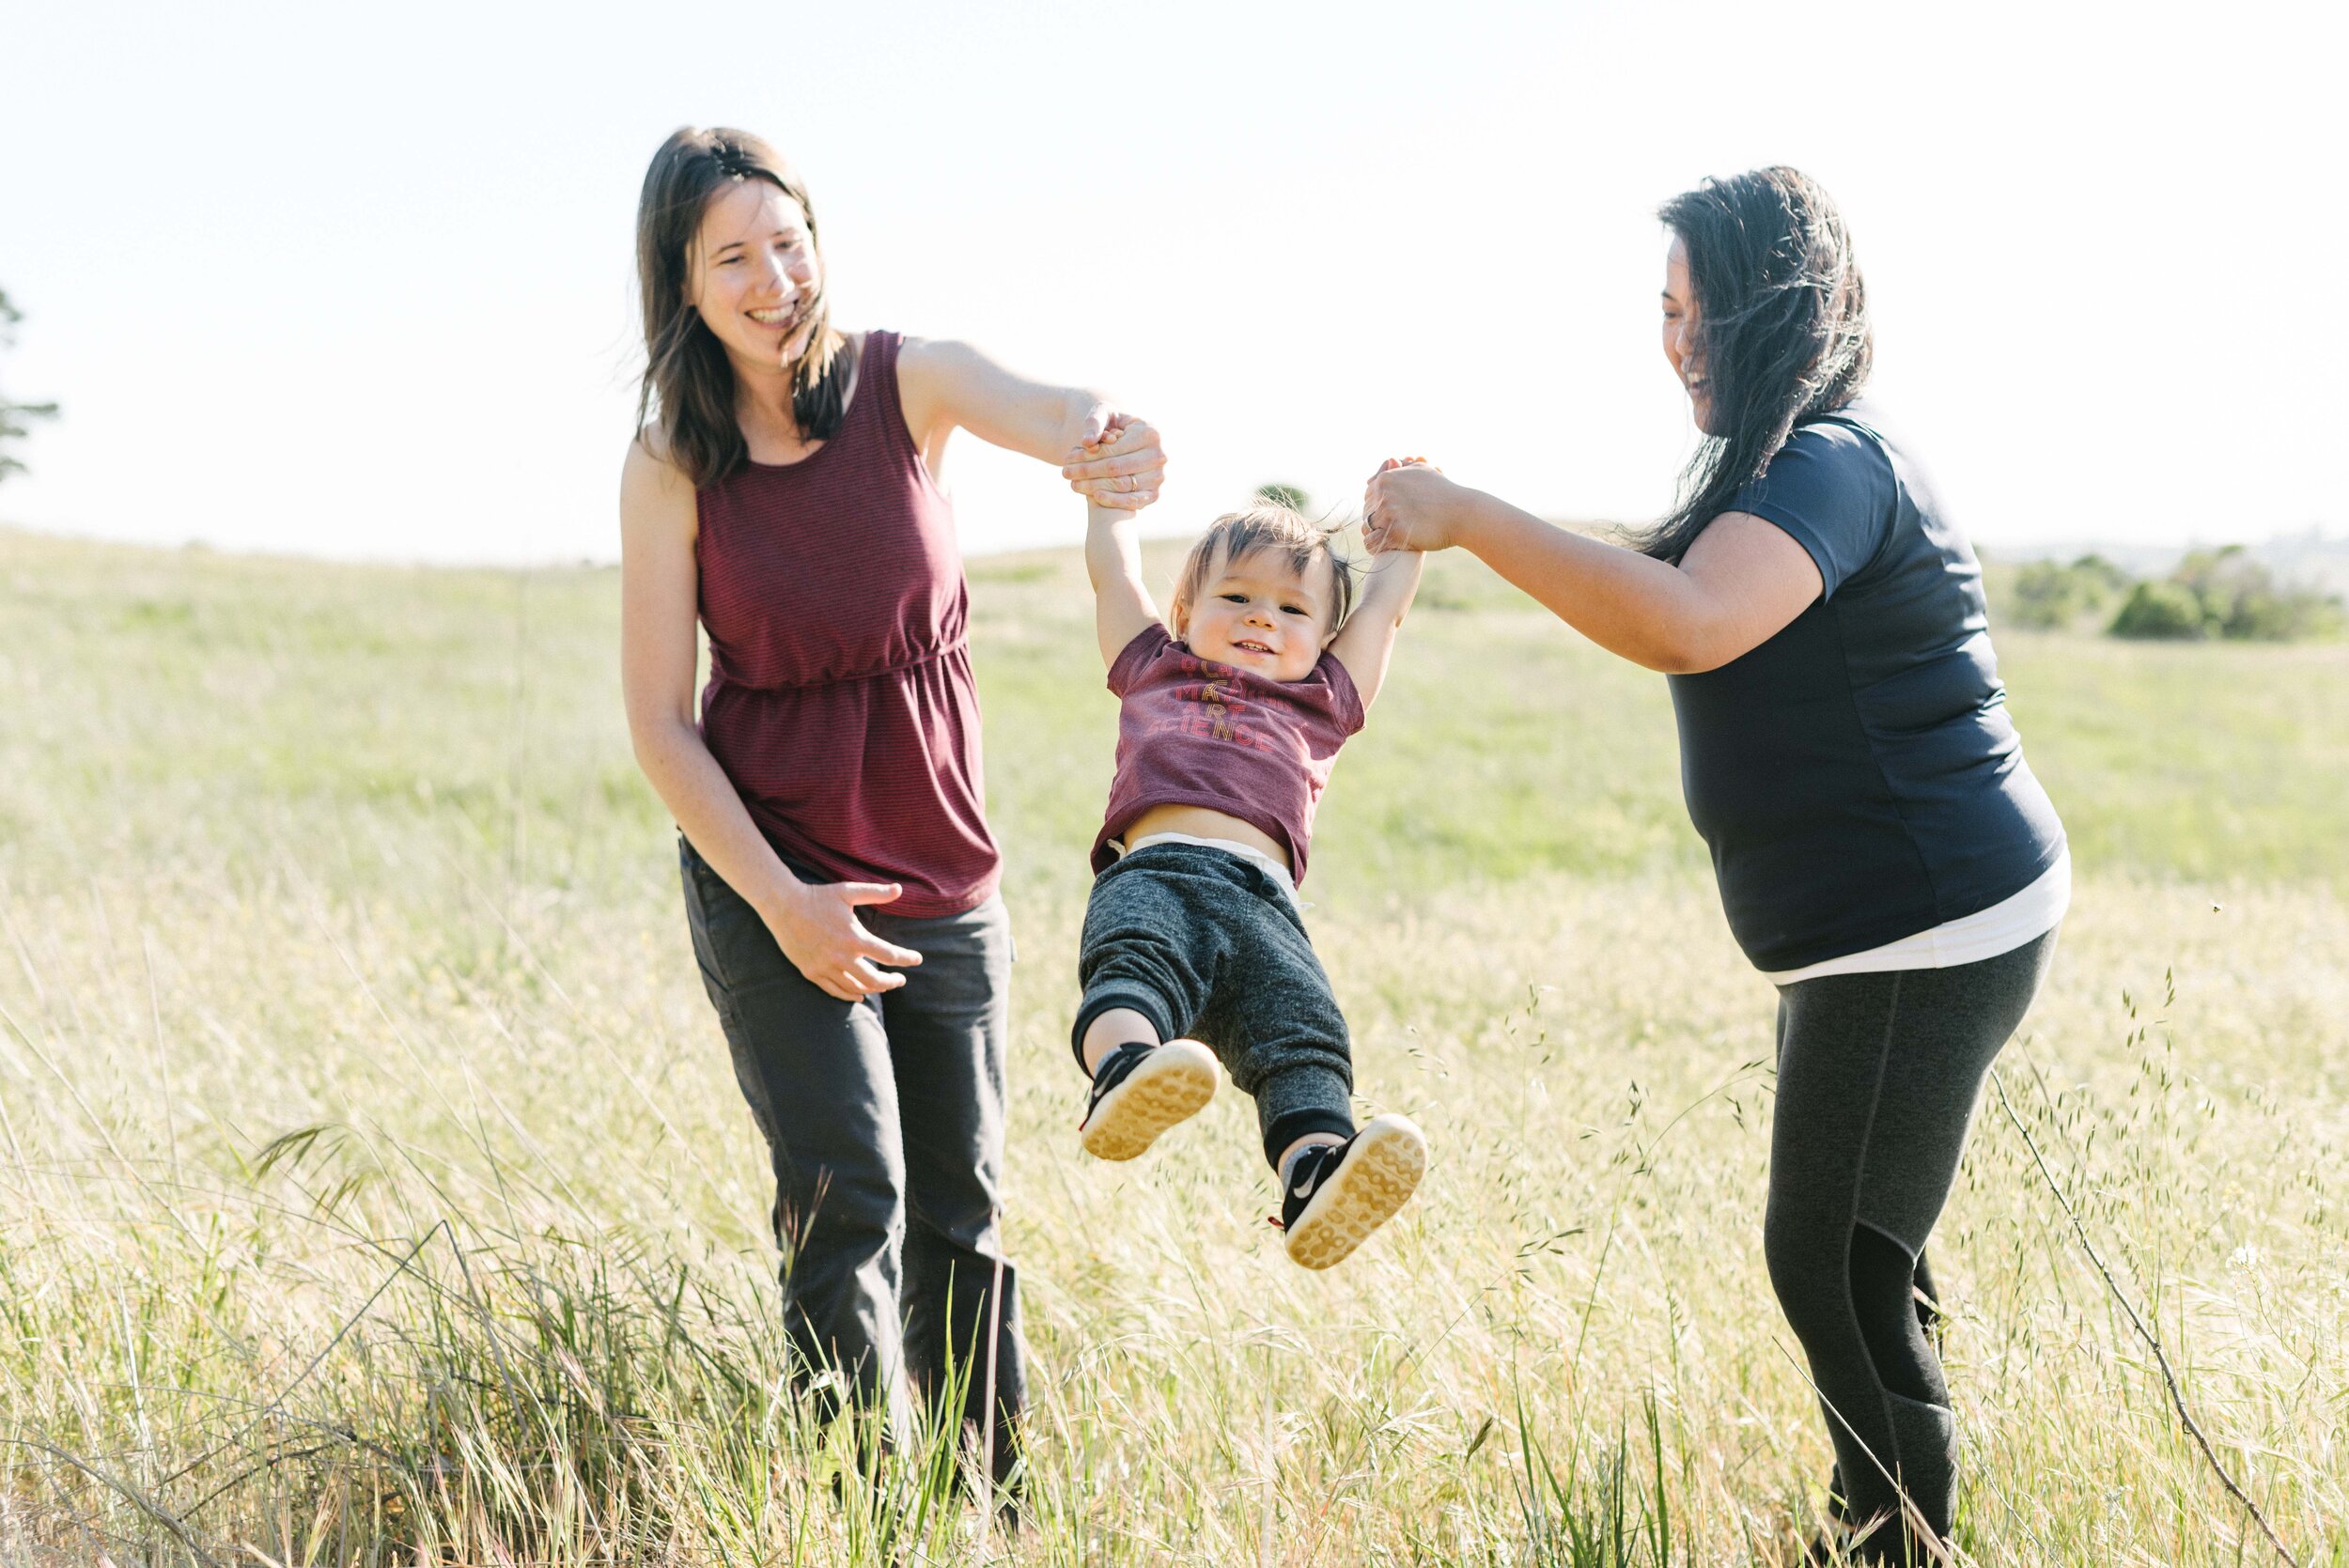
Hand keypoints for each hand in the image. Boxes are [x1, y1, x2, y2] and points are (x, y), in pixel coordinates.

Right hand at [762, 880, 923, 1001]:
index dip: (906, 959)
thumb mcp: (848, 891)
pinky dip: (849, 996)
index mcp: (854, 938)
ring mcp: (825, 967)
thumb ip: (876, 892)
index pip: (889, 955)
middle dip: (891, 982)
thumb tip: (900, 889)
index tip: (918, 960)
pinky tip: (858, 996)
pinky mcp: (811, 972)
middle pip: (874, 980)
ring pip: (855, 988)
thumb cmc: (819, 897)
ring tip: (883, 987)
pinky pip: (834, 990)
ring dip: (872, 990)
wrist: (784, 906)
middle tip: (901, 980)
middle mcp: (841, 957)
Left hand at [1062, 408, 1165, 509]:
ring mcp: (1159, 476)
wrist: (1130, 442)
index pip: (1113, 449)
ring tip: (1073, 484)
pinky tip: (1094, 497)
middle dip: (1087, 471)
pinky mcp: (1155, 493)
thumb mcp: (1104, 413)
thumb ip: (1094, 422)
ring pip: (1122, 485)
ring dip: (1094, 487)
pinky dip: (1113, 500)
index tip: (1068, 458)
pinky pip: (1133, 501)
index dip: (1088, 455)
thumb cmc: (1115, 425)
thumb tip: (1088, 442)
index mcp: (1150, 433)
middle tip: (1065, 473)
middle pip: (1116, 468)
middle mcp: (1159, 456)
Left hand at [1362, 456, 1469, 553]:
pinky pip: (1372, 543)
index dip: (1378, 506)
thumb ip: (1403, 466)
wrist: (1462, 513)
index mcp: (1385, 479)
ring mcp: (1388, 512)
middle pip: (1367, 511)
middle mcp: (1383, 493)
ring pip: (1367, 528)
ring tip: (1388, 539)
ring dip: (1376, 534)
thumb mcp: (1423, 471)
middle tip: (1390, 529)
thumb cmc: (1444, 492)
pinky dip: (1376, 546)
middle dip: (1377, 520)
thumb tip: (1391, 460)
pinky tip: (1386, 547)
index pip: (1369, 495)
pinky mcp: (1395, 531)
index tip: (1391, 515)